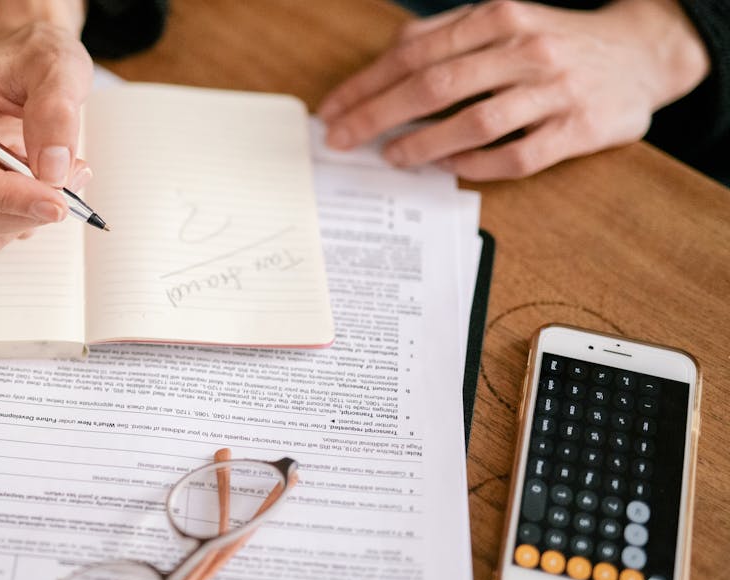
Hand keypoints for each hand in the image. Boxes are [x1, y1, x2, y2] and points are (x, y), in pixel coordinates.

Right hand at [0, 2, 91, 250]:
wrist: (31, 62)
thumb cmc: (32, 56)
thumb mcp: (56, 67)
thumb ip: (55, 111)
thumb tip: (52, 169)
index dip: (1, 198)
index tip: (54, 199)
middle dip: (24, 210)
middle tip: (72, 180)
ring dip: (32, 213)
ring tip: (67, 169)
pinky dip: (31, 214)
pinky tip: (50, 178)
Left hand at [317, 0, 709, 180]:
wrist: (642, 52)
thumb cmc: (554, 41)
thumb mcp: (501, 20)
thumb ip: (445, 36)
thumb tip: (383, 63)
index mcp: (498, 17)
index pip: (414, 55)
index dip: (366, 85)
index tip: (333, 111)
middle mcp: (526, 49)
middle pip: (433, 87)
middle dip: (377, 116)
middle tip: (343, 140)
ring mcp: (555, 90)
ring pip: (475, 123)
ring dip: (423, 144)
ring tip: (393, 157)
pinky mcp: (579, 129)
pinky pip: (519, 156)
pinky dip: (478, 165)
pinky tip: (450, 167)